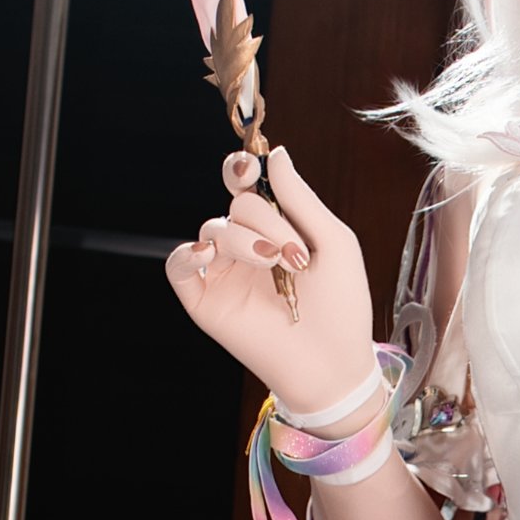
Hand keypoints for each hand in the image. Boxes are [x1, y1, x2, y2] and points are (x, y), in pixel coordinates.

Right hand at [166, 145, 380, 409]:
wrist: (334, 364)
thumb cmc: (341, 306)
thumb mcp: (332, 242)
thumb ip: (301, 199)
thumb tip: (276, 155)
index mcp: (276, 231)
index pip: (247, 189)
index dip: (242, 171)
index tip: (249, 168)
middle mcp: (247, 249)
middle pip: (238, 208)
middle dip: (268, 222)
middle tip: (296, 255)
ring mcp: (224, 274)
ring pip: (213, 230)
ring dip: (245, 240)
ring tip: (277, 264)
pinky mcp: (205, 301)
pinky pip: (178, 266)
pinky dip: (188, 255)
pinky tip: (209, 255)